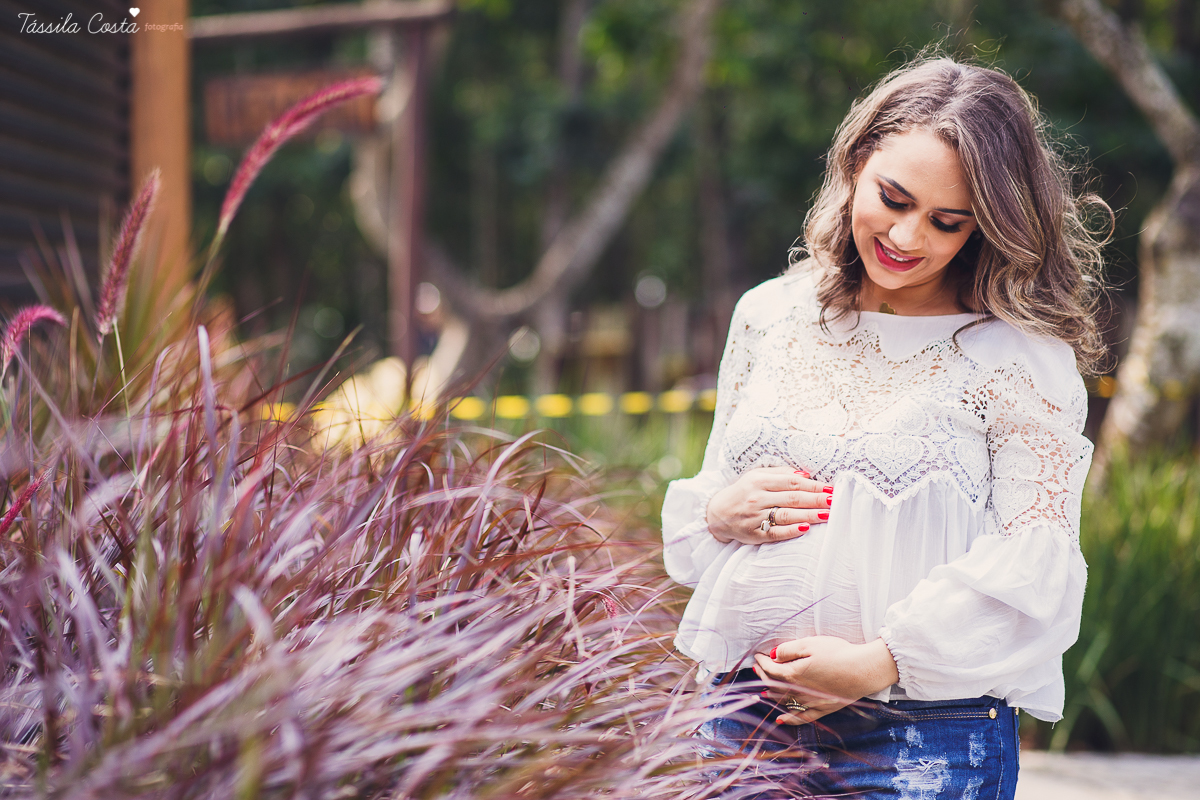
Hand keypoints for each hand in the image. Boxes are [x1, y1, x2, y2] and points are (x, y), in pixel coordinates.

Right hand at [706, 466, 832, 544]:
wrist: (717, 513)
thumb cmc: (743, 492)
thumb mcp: (757, 476)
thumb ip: (781, 474)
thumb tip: (806, 475)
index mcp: (759, 481)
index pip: (792, 482)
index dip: (813, 485)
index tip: (831, 488)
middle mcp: (757, 498)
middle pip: (793, 498)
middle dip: (817, 499)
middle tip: (835, 501)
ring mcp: (755, 517)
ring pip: (786, 515)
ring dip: (809, 515)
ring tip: (827, 514)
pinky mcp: (754, 534)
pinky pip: (775, 533)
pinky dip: (791, 531)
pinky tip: (806, 529)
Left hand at [753, 637, 898, 724]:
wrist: (863, 670)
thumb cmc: (838, 654)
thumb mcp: (810, 644)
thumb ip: (788, 650)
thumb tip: (773, 655)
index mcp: (793, 674)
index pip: (771, 669)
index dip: (762, 662)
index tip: (758, 655)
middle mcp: (798, 691)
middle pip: (774, 686)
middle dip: (763, 676)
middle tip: (757, 668)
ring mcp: (810, 702)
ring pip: (784, 701)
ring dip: (771, 695)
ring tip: (763, 690)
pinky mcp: (823, 708)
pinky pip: (802, 717)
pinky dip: (789, 718)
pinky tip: (781, 719)